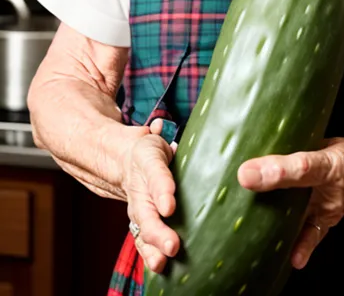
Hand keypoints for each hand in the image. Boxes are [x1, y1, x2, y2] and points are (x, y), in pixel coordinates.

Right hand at [120, 118, 179, 274]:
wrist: (121, 160)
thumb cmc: (147, 151)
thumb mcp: (153, 140)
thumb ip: (157, 136)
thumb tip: (156, 126)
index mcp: (147, 162)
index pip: (156, 175)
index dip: (162, 190)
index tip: (169, 206)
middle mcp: (140, 188)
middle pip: (147, 211)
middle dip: (158, 231)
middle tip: (172, 246)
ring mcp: (139, 206)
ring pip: (143, 228)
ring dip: (153, 247)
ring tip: (163, 262)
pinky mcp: (140, 219)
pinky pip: (144, 238)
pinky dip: (150, 252)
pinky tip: (160, 266)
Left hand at [237, 135, 343, 269]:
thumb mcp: (330, 138)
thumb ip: (299, 140)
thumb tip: (262, 134)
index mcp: (333, 160)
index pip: (304, 165)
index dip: (277, 170)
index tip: (247, 172)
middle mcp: (332, 186)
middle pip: (298, 188)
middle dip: (270, 186)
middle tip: (241, 182)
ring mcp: (331, 207)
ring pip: (300, 214)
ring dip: (277, 217)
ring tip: (246, 224)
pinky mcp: (329, 220)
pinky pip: (313, 235)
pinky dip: (303, 247)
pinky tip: (292, 259)